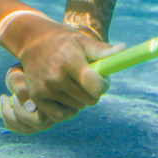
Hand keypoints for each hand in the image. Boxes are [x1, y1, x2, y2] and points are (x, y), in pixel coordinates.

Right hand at [0, 21, 124, 133]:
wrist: (32, 40)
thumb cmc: (64, 41)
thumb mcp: (83, 41)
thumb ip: (103, 50)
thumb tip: (124, 49)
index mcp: (70, 61)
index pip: (96, 87)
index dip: (104, 85)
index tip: (102, 78)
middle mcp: (56, 77)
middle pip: (90, 100)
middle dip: (93, 92)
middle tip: (87, 80)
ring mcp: (45, 89)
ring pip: (77, 108)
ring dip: (80, 100)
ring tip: (74, 84)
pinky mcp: (37, 97)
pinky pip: (61, 116)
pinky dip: (67, 110)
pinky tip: (66, 96)